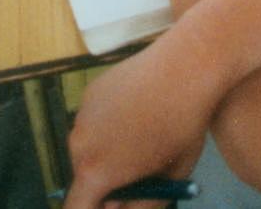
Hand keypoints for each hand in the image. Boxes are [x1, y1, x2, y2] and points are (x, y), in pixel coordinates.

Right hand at [65, 40, 208, 208]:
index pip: (76, 208)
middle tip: (136, 175)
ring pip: (88, 147)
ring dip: (107, 152)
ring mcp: (82, 113)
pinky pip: (95, 120)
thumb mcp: (170, 179)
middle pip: (83, 178)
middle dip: (104, 183)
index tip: (116, 203)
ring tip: (142, 138)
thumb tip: (121, 208)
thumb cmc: (183, 126)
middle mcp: (78, 142)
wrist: (185, 65)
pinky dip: (110, 123)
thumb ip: (143, 204)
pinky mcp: (91, 90)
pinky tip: (139, 110)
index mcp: (94, 171)